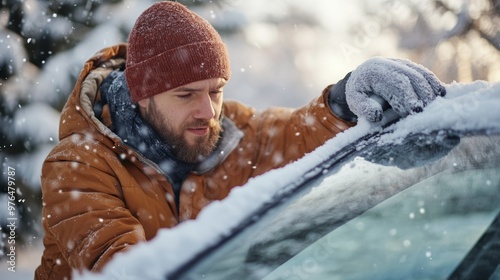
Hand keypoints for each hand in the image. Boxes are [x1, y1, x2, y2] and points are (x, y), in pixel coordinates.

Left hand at [329, 57, 445, 122]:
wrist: (360, 77)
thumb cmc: (358, 93)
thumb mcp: (354, 101)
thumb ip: (363, 108)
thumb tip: (377, 116)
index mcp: (374, 71)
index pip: (396, 83)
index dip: (408, 97)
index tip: (414, 111)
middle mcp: (390, 63)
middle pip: (412, 77)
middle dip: (422, 95)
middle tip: (426, 113)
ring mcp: (401, 63)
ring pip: (421, 74)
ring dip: (430, 90)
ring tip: (434, 107)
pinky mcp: (410, 66)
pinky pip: (425, 73)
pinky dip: (434, 84)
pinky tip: (440, 95)